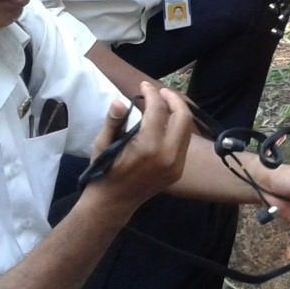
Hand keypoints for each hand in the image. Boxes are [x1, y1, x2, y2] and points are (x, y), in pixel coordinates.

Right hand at [84, 84, 193, 208]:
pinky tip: (164, 122)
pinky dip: (177, 127)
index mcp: (148, 147)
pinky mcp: (178, 170)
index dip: (151, 93)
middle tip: (159, 91)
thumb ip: (113, 121)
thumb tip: (119, 101)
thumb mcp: (102, 144)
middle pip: (182, 116)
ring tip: (163, 103)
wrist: (114, 202)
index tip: (143, 85)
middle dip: (172, 98)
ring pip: (187, 128)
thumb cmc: (104, 171)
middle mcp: (168, 155)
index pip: (157, 110)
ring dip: (177, 111)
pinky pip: (183, 142)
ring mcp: (176, 164)